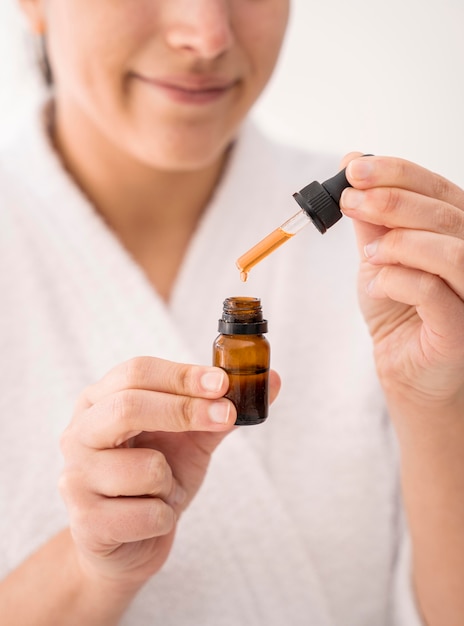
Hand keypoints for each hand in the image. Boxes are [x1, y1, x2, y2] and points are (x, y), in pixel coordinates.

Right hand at [59, 357, 280, 589]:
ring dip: (170, 480)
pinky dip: (164, 516)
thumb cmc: (156, 479)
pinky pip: (147, 513)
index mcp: (99, 401)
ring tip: (159, 488)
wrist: (130, 541)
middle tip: (226, 415)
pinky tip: (149, 517)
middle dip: (185, 410)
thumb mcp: (189, 438)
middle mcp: (78, 433)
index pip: (137, 372)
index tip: (224, 383)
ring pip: (145, 467)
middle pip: (129, 406)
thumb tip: (271, 380)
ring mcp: (76, 477)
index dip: (183, 375)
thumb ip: (221, 409)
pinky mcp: (84, 522)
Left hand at [340, 154, 463, 411]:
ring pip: (451, 251)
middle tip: (350, 200)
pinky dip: (395, 279)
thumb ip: (373, 219)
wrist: (403, 366)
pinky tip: (376, 284)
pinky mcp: (461, 328)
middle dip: (390, 201)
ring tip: (368, 254)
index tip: (353, 169)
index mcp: (459, 232)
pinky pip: (432, 291)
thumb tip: (352, 167)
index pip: (439, 189)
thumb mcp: (379, 256)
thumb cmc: (398, 312)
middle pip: (446, 214)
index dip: (397, 173)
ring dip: (399, 242)